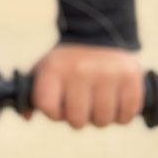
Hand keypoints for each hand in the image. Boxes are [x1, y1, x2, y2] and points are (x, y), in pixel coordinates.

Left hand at [26, 43, 142, 128]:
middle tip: (82, 105)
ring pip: (103, 120)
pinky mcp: (130, 77)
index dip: (54, 113)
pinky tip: (116, 102)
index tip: (59, 106)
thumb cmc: (67, 63)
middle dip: (79, 118)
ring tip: (98, 103)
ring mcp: (107, 73)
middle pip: (77, 120)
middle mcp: (80, 70)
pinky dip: (122, 116)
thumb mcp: (44, 70)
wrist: (97, 36)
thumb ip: (33, 95)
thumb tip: (26, 116)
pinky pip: (127, 115)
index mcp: (54, 68)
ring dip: (100, 118)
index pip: (48, 108)